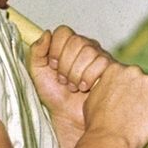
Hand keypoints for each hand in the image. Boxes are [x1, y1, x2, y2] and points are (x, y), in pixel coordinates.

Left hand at [27, 25, 112, 147]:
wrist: (68, 115)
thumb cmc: (54, 95)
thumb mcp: (38, 72)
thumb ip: (37, 51)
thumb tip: (46, 33)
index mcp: (68, 45)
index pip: (63, 32)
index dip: (56, 49)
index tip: (53, 66)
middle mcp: (85, 46)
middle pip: (76, 41)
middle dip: (66, 65)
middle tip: (63, 79)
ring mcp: (99, 55)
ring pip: (89, 51)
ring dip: (76, 73)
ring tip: (73, 86)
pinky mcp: (110, 67)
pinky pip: (101, 62)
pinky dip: (89, 78)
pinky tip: (85, 88)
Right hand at [81, 62, 147, 147]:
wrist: (110, 138)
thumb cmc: (97, 123)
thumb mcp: (92, 97)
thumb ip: (103, 87)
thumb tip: (108, 88)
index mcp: (116, 68)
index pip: (126, 75)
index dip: (126, 89)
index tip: (126, 100)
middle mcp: (135, 71)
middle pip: (141, 81)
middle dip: (140, 93)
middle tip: (136, 110)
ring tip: (144, 118)